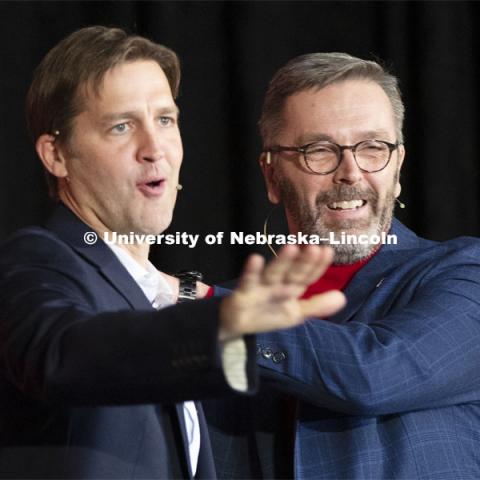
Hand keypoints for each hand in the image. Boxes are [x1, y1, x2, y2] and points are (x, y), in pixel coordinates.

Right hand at [219, 245, 345, 338]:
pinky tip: (255, 259)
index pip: (308, 275)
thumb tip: (342, 297)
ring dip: (281, 261)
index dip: (318, 265)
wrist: (237, 324)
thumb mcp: (295, 314)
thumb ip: (317, 306)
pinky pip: (249, 280)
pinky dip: (251, 271)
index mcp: (293, 287)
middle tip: (314, 247)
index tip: (327, 251)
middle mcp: (279, 283)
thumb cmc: (268, 314)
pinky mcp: (245, 292)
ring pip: (274, 273)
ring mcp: (262, 286)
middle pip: (293, 272)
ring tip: (291, 248)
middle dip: (303, 261)